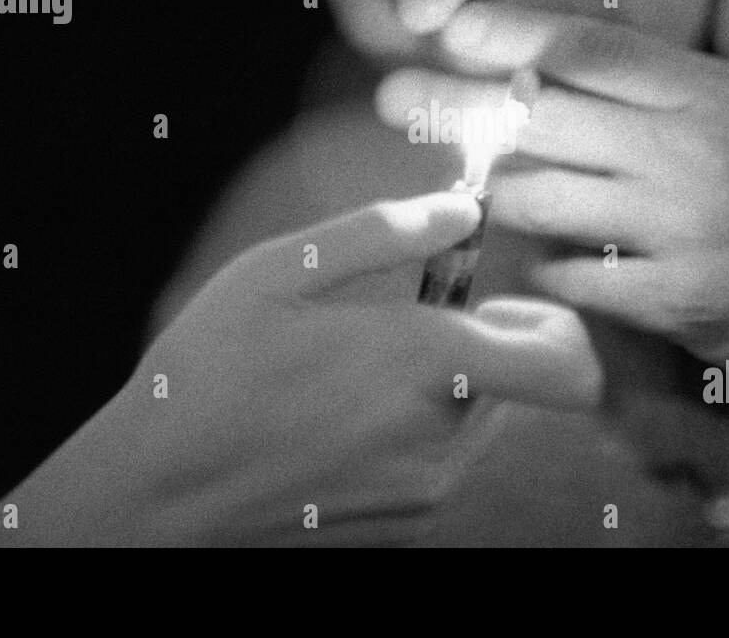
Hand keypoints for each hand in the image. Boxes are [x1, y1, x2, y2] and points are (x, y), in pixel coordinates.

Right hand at [0, 193, 601, 545]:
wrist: (160, 491)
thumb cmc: (213, 368)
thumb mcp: (281, 270)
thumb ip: (385, 232)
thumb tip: (466, 207)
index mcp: (422, 362)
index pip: (568, 361)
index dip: (557, 322)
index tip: (500, 300)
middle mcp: (442, 434)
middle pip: (525, 383)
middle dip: (491, 342)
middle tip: (414, 323)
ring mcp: (427, 487)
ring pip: (484, 418)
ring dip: (451, 384)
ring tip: (360, 371)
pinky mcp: (409, 521)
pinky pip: (448, 457)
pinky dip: (422, 425)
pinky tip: (347, 414)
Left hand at [376, 0, 728, 407]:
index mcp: (714, 92)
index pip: (591, 47)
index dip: (509, 32)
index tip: (447, 26)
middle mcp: (688, 150)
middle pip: (541, 114)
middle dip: (455, 106)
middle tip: (393, 98)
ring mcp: (682, 229)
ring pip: (542, 200)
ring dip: (504, 197)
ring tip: (487, 192)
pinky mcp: (683, 303)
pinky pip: (578, 281)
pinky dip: (555, 273)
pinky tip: (554, 267)